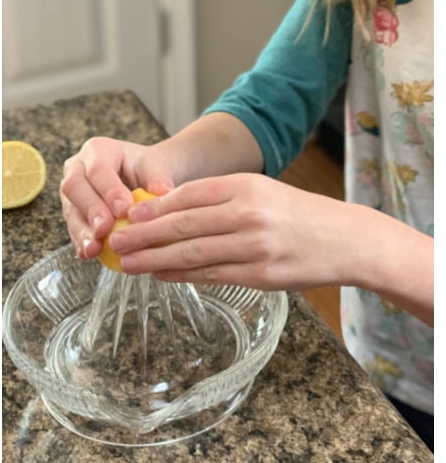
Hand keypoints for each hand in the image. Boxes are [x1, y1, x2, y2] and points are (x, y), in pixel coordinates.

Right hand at [60, 136, 176, 259]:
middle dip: (90, 210)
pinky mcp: (72, 213)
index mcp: (97, 150)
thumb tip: (163, 192)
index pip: (98, 169)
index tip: (124, 210)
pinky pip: (72, 228)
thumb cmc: (147, 169)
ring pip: (70, 210)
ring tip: (94, 248)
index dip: (109, 191)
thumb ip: (158, 176)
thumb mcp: (156, 166)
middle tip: (104, 229)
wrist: (141, 178)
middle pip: (74, 187)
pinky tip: (89, 254)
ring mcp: (72, 192)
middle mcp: (77, 168)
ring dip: (82, 231)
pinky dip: (81, 242)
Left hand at [115, 172, 432, 323]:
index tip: (127, 215)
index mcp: (246, 186)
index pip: (189, 195)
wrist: (347, 240)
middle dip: (144, 235)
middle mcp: (249, 214)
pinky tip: (160, 275)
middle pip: (184, 225)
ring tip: (128, 263)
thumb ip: (218, 198)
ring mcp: (255, 246)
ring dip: (155, 259)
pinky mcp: (261, 274)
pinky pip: (211, 275)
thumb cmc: (296, 215)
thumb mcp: (260, 192)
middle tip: (115, 240)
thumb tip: (164, 210)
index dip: (154, 207)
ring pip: (193, 253)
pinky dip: (181, 275)